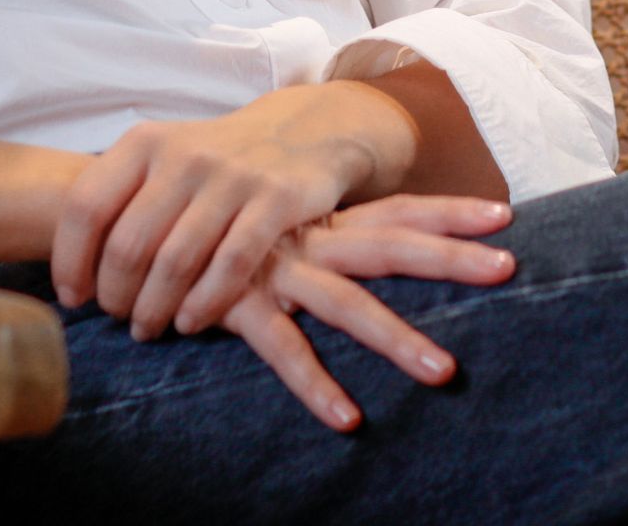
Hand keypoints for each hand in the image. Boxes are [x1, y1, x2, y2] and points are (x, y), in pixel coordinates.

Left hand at [49, 81, 420, 336]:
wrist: (302, 132)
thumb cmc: (215, 162)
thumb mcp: (162, 160)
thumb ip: (119, 202)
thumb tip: (72, 272)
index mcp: (145, 143)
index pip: (86, 206)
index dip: (70, 260)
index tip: (73, 297)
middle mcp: (184, 155)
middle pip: (129, 244)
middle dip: (116, 294)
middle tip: (119, 317)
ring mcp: (232, 176)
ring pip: (176, 261)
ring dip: (155, 307)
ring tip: (149, 327)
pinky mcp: (276, 200)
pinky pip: (230, 266)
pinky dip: (204, 304)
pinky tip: (192, 322)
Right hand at [212, 194, 516, 431]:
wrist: (117, 213)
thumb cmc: (197, 223)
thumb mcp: (256, 222)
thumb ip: (299, 234)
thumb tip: (347, 248)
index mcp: (315, 219)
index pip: (393, 208)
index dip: (446, 210)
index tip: (503, 215)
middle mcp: (304, 240)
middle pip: (391, 243)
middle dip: (451, 256)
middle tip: (510, 267)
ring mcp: (273, 271)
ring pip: (347, 305)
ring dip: (398, 338)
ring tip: (445, 372)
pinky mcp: (236, 305)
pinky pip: (283, 351)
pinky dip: (316, 387)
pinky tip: (349, 419)